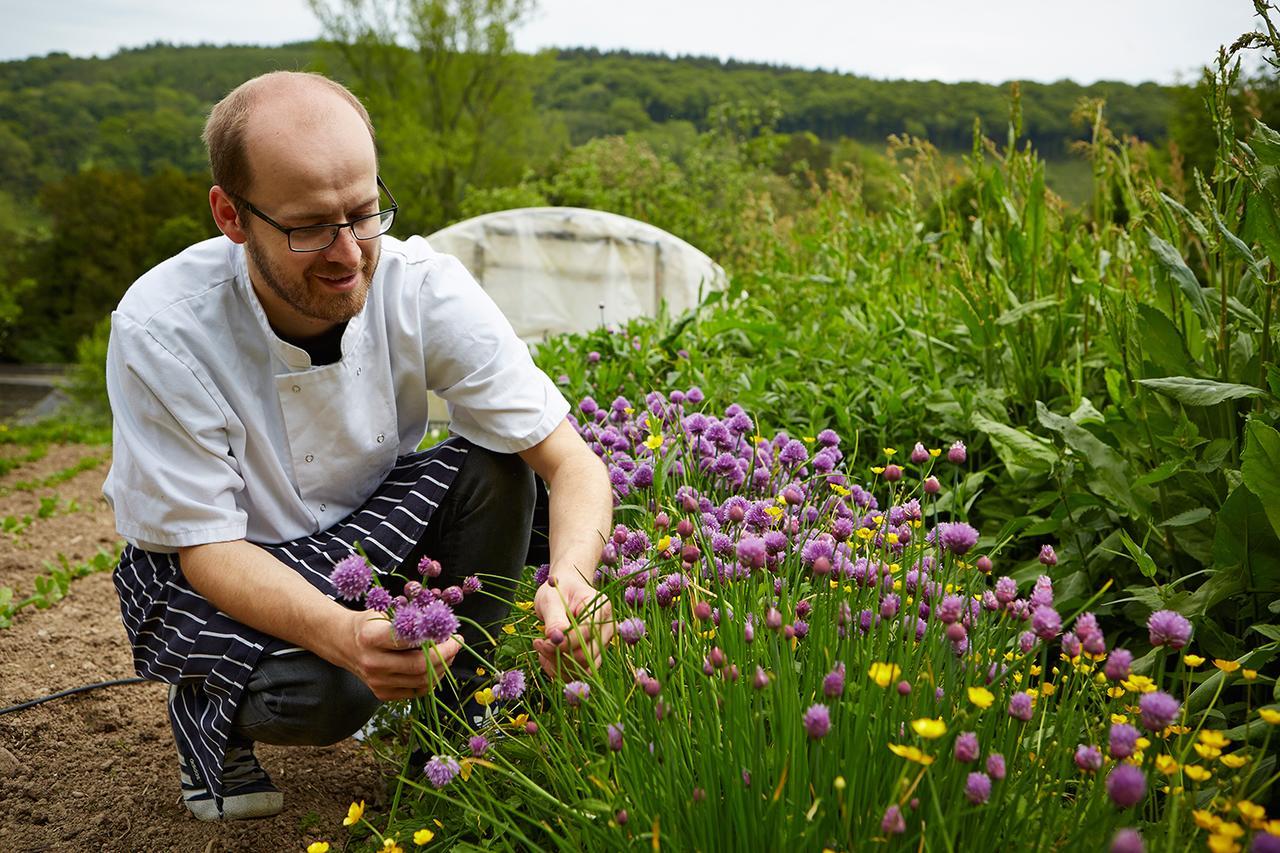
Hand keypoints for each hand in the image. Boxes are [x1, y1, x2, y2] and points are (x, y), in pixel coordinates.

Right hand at [343, 610, 462, 700]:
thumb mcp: (385, 612)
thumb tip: (443, 627)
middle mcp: (373, 663)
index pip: (411, 641)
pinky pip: (416, 691)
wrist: (344, 643)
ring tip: (448, 653)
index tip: (451, 632)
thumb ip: (411, 620)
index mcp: (372, 637)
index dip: (437, 638)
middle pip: (420, 665)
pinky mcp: (382, 694)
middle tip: (456, 643)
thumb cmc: (368, 624)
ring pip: (422, 681)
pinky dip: (431, 679)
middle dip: (446, 655)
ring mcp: (377, 682)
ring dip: (442, 667)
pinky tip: (435, 666)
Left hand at [532, 573, 613, 678]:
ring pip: (584, 668)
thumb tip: (556, 639)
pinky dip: (560, 670)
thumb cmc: (558, 590)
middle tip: (538, 643)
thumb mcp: (551, 599)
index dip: (563, 642)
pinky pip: (579, 672)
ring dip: (558, 665)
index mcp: (602, 608)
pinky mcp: (594, 655)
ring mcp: (602, 644)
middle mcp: (608, 629)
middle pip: (587, 656)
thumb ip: (555, 619)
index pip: (586, 634)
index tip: (541, 640)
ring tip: (541, 650)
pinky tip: (547, 657)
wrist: (564, 591)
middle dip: (558, 655)